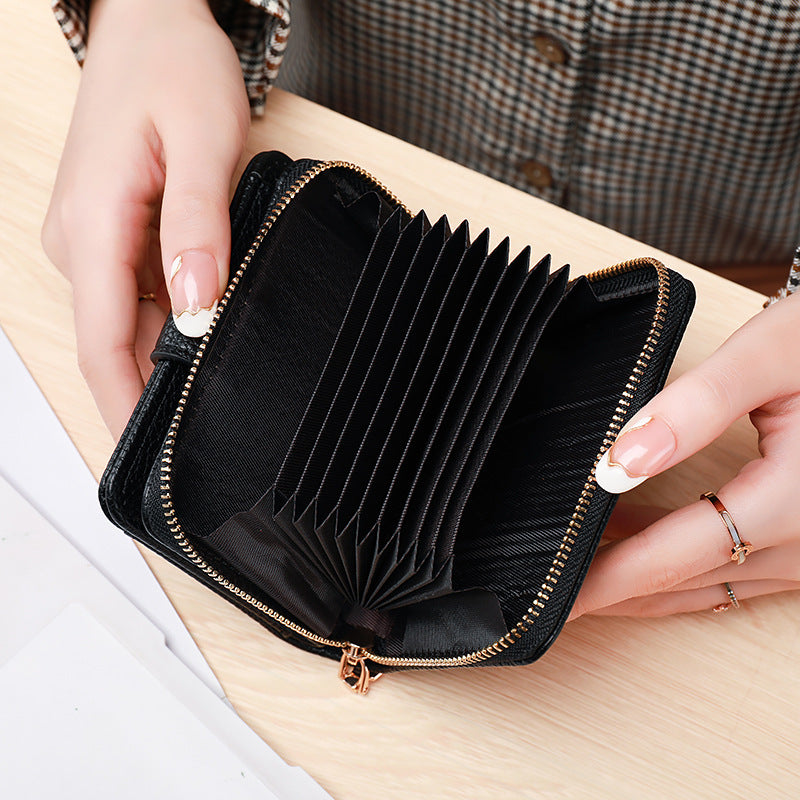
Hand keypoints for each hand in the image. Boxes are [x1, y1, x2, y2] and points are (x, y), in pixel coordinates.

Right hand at [41, 0, 249, 439]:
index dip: (122, 404)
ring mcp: (90, 238)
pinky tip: (198, 340)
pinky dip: (163, 327)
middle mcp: (78, 238)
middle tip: (190, 445)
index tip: (142, 460)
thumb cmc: (175, 70)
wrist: (153, 23)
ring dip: (158, 361)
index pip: (100, 339)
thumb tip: (196, 306)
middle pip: (109, 340)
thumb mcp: (205, 144)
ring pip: (123, 322)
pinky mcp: (108, 232)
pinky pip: (132, 296)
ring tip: (204, 401)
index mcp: (92, 223)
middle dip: (143, 396)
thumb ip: (200, 228)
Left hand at [570, 290, 799, 617]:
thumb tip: (619, 462)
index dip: (610, 578)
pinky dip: (686, 567)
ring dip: (648, 579)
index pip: (680, 554)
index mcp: (799, 498)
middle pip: (691, 580)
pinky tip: (643, 548)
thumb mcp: (771, 355)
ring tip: (582, 568)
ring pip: (716, 581)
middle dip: (617, 587)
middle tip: (551, 589)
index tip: (556, 596)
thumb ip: (693, 407)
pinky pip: (742, 570)